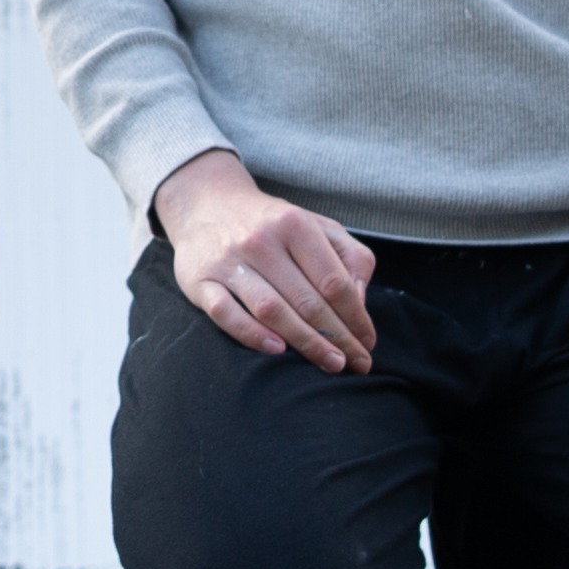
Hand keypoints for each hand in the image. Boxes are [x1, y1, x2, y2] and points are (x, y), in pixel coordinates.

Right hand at [152, 149, 377, 372]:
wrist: (207, 204)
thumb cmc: (273, 224)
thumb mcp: (317, 225)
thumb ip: (350, 256)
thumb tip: (360, 301)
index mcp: (294, 224)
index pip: (334, 280)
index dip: (356, 316)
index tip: (368, 341)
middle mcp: (260, 240)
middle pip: (307, 300)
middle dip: (338, 337)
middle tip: (358, 363)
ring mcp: (228, 261)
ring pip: (271, 310)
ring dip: (306, 342)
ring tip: (331, 364)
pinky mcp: (199, 281)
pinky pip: (226, 314)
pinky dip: (252, 334)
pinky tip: (278, 350)